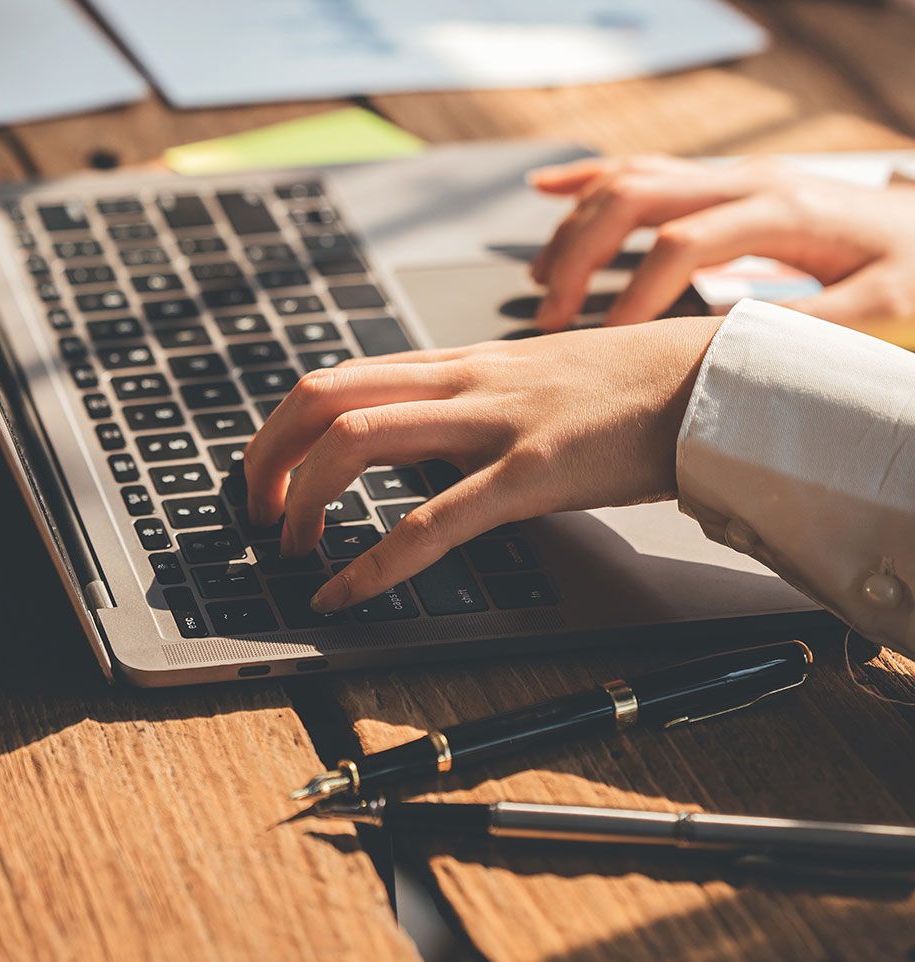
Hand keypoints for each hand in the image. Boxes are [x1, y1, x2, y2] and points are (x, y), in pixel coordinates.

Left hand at [242, 316, 717, 612]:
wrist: (707, 381)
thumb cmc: (624, 390)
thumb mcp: (527, 382)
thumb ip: (468, 402)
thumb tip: (415, 436)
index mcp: (457, 364)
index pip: (336, 377)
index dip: (280, 428)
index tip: (264, 477)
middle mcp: (462, 381)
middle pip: (323, 397)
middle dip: (267, 457)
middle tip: (256, 516)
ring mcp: (494, 423)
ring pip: (358, 440)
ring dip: (304, 501)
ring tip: (290, 552)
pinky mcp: (533, 472)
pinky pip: (436, 520)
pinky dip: (375, 563)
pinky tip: (344, 597)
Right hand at [532, 153, 914, 328]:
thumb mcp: (887, 303)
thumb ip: (817, 324)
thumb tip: (740, 347)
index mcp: (781, 210)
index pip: (683, 246)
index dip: (637, 294)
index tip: (609, 341)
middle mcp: (746, 180)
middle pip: (636, 199)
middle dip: (581, 253)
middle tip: (552, 311)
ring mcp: (732, 174)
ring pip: (631, 178)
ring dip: (577, 223)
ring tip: (542, 276)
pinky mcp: (725, 180)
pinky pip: (644, 169)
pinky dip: (590, 178)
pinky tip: (549, 189)